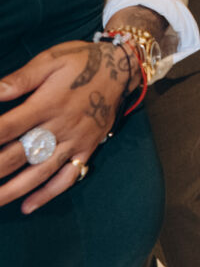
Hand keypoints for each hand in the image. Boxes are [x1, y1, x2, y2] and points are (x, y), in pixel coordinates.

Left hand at [0, 39, 134, 213]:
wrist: (121, 68)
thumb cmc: (81, 61)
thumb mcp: (50, 60)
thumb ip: (21, 79)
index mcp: (48, 103)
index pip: (8, 126)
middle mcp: (61, 127)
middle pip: (20, 154)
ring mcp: (75, 142)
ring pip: (40, 172)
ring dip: (14, 189)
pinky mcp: (87, 150)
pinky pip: (68, 177)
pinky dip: (48, 194)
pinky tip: (27, 206)